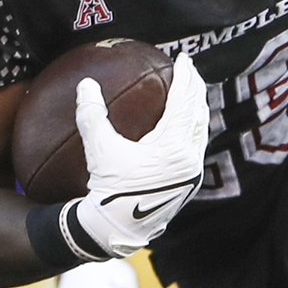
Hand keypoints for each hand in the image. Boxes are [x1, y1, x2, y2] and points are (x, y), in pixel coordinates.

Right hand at [69, 55, 209, 256]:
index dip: (186, 76)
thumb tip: (86, 84)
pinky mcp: (190, 183)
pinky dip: (192, 128)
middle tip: (189, 69)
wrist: (117, 229)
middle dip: (196, 87)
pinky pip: (197, 145)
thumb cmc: (108, 189)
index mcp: (172, 146)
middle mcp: (189, 158)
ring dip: (196, 108)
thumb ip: (92, 114)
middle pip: (199, 112)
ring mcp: (193, 172)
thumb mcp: (98, 150)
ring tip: (190, 93)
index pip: (184, 101)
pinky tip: (183, 125)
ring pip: (201, 130)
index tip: (184, 58)